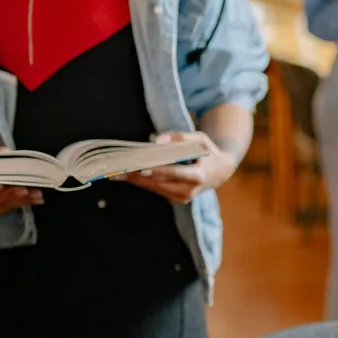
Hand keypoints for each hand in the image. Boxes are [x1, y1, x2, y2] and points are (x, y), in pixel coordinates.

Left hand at [116, 132, 234, 203]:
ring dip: (136, 181)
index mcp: (198, 176)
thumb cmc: (209, 152)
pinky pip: (157, 190)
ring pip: (155, 189)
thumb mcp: (200, 139)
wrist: (220, 172)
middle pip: (159, 183)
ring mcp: (183, 198)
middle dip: (137, 176)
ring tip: (117, 173)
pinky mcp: (177, 200)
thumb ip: (179, 137)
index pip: (174, 173)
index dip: (157, 171)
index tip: (140, 169)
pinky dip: (143, 183)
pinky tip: (129, 176)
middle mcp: (190, 191)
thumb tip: (156, 141)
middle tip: (117, 170)